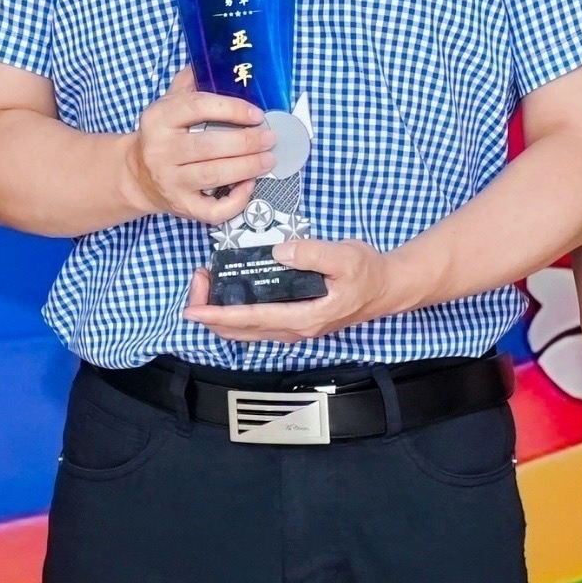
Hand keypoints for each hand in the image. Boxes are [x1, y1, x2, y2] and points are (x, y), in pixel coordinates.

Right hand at [118, 68, 276, 224]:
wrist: (137, 174)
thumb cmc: (163, 134)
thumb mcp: (169, 103)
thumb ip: (191, 81)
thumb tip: (219, 58)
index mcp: (159, 118)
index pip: (199, 107)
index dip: (232, 109)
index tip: (257, 114)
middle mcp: (161, 150)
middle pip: (209, 145)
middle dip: (247, 142)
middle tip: (270, 138)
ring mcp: (170, 181)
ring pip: (214, 175)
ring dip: (248, 167)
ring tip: (268, 159)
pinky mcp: (181, 206)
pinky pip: (212, 210)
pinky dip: (236, 201)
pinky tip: (249, 186)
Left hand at [181, 237, 414, 345]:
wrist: (387, 288)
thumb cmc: (368, 274)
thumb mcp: (344, 257)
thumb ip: (311, 254)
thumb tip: (279, 251)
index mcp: (305, 316)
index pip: (252, 318)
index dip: (219, 314)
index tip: (194, 309)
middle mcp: (296, 329)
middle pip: (242, 331)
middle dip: (211, 312)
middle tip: (197, 284)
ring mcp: (294, 328)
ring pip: (247, 331)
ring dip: (221, 314)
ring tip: (206, 286)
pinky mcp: (295, 321)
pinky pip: (257, 324)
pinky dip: (236, 314)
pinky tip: (230, 294)